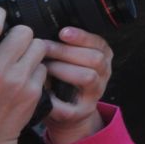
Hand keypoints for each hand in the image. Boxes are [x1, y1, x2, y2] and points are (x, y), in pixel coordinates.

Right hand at [0, 8, 43, 143]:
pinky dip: (35, 70)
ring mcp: (16, 83)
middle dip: (16, 32)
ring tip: (18, 58)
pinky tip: (22, 78)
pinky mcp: (31, 95)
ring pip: (38, 46)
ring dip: (29, 49)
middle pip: (23, 31)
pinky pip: (42, 69)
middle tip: (8, 42)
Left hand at [41, 27, 114, 143]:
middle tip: (44, 48)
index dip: (82, 36)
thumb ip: (62, 46)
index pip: (99, 43)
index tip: (63, 32)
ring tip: (44, 67)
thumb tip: (41, 30)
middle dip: (67, 51)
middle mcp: (103, 74)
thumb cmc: (61, 79)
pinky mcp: (82, 112)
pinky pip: (71, 107)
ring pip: (89, 77)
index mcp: (102, 57)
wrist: (68, 113)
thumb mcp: (68, 59)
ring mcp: (95, 94)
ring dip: (63, 70)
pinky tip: (43, 92)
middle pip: (95, 59)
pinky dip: (55, 100)